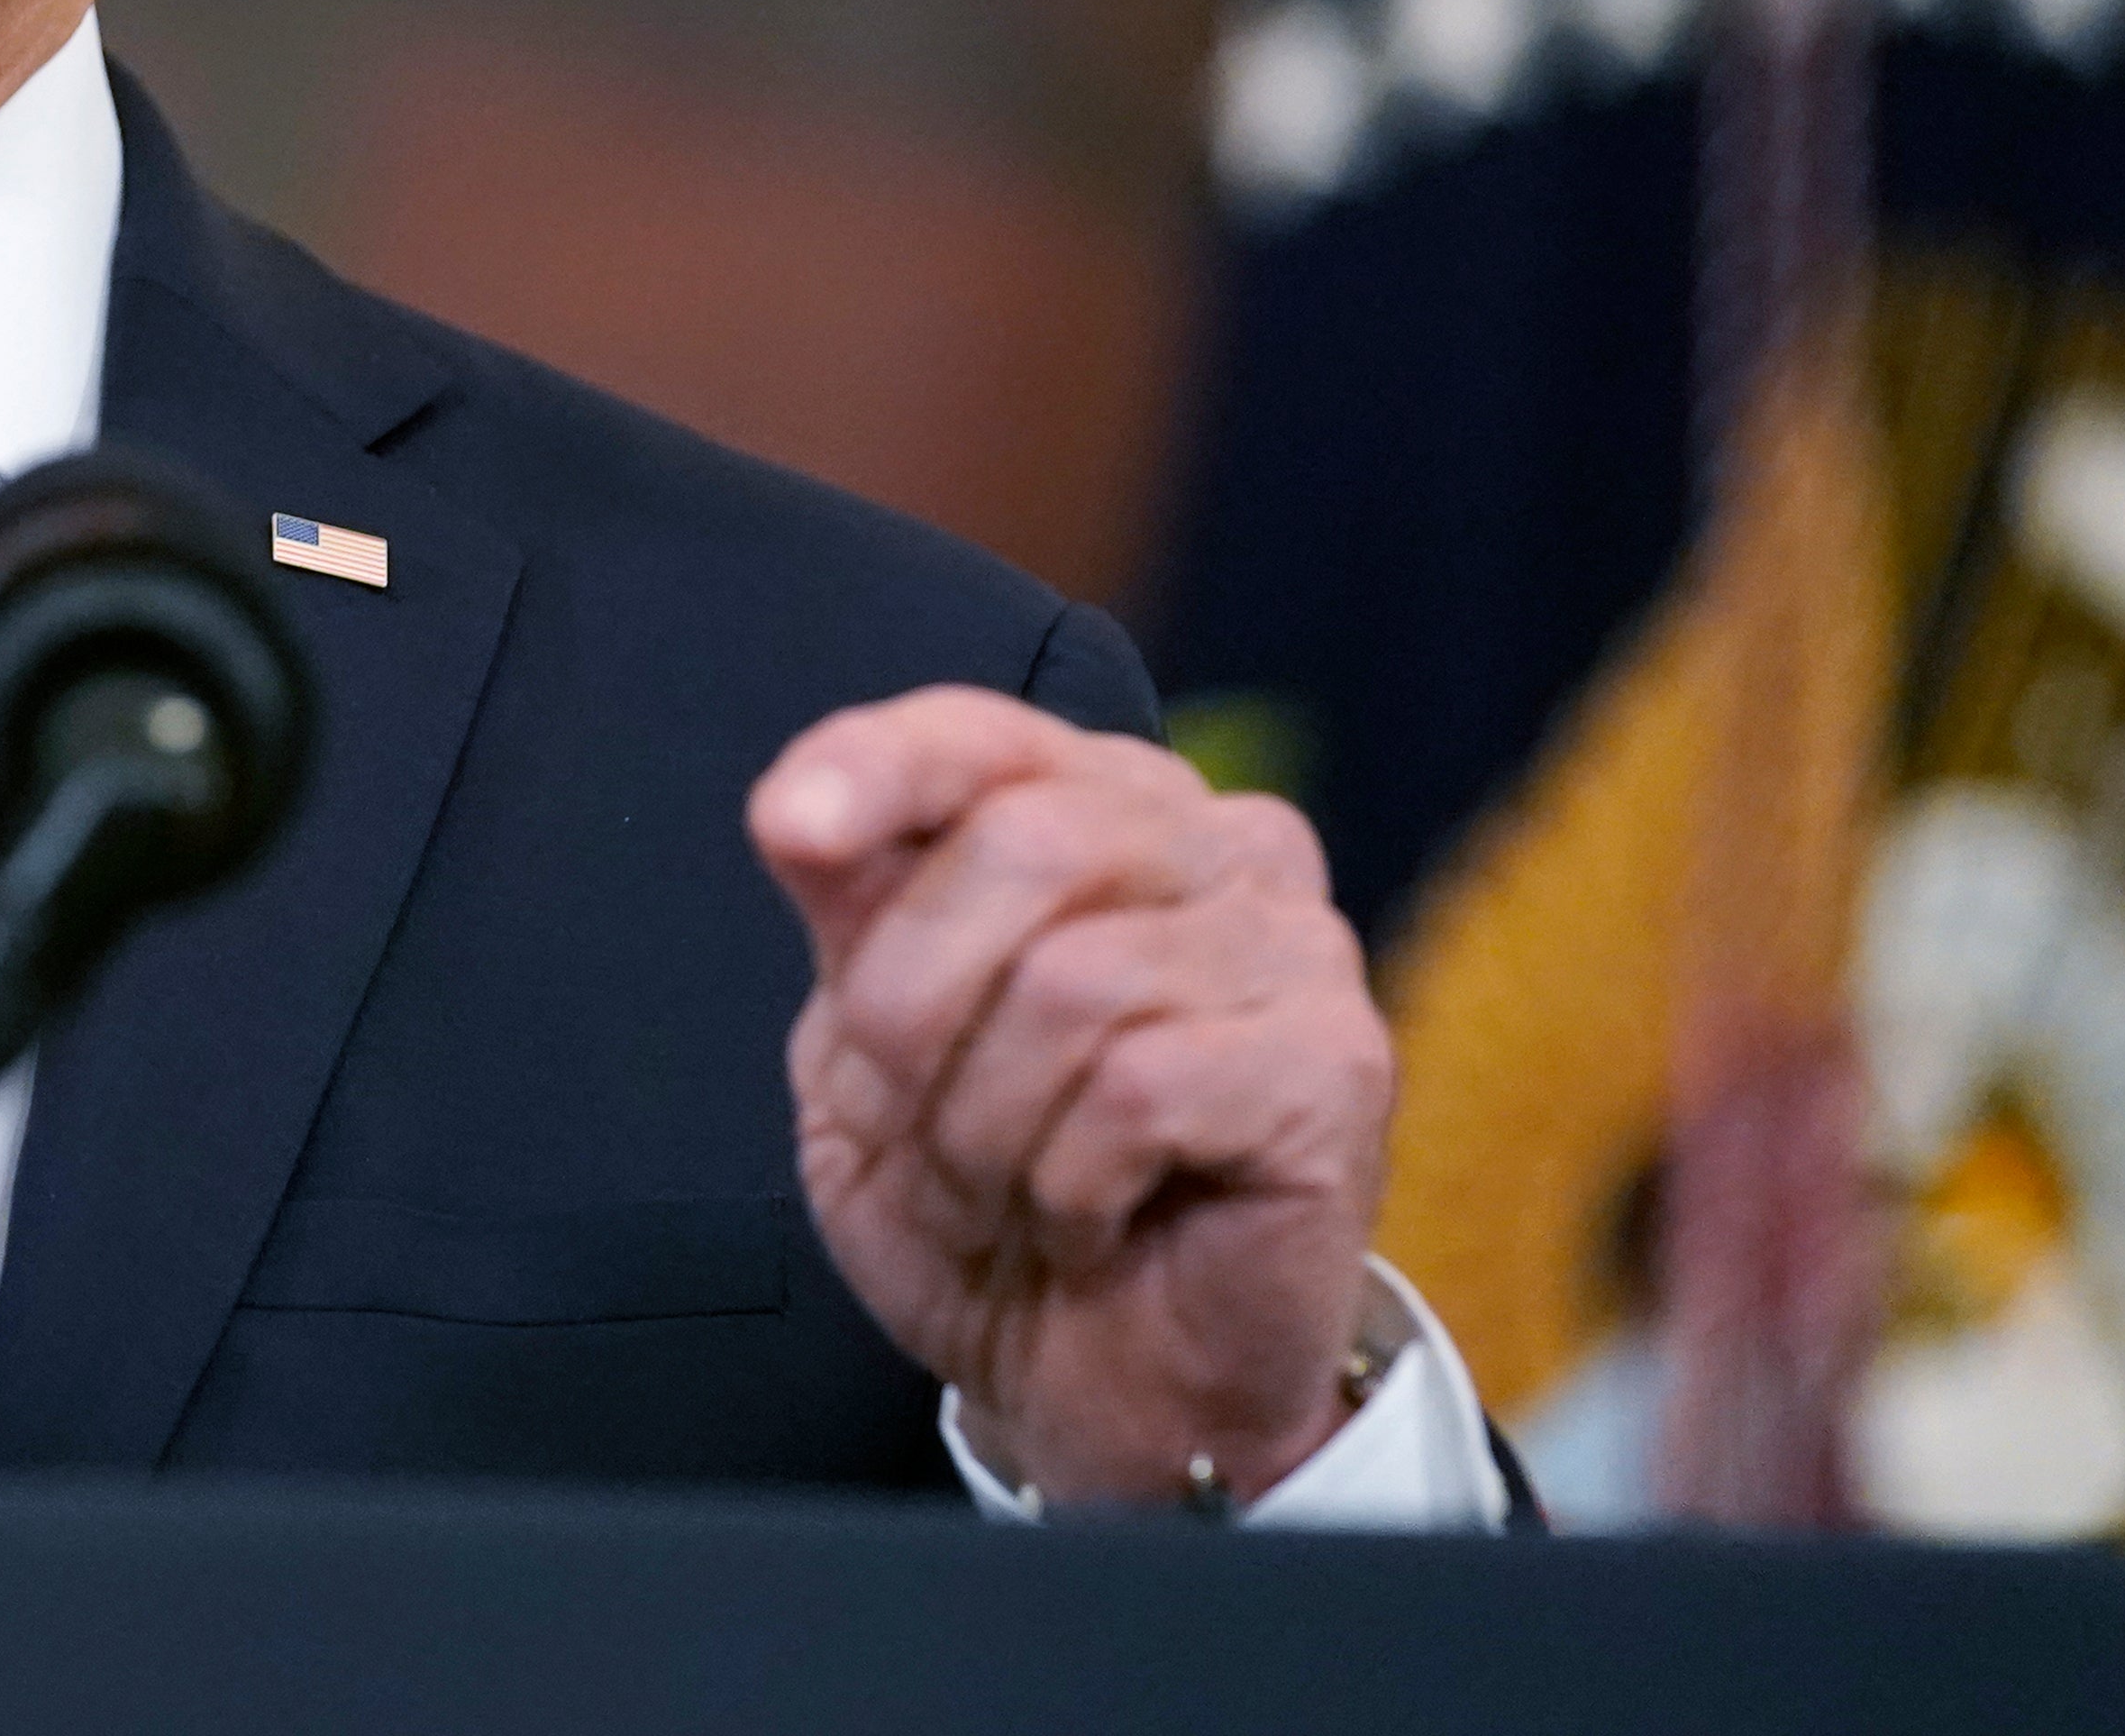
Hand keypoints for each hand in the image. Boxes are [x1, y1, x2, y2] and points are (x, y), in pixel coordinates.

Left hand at [746, 686, 1393, 1507]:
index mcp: (1103, 807)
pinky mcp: (1336, 1061)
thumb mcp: (870, 1046)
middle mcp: (1220, 844)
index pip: (983, 733)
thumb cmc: (991, 1202)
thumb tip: (798, 808)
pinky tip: (1091, 1222)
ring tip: (1000, 1194)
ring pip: (1073, 982)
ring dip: (982, 1125)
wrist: (1098, 1392)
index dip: (879, 765)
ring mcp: (1297, 945)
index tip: (788, 829)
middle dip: (910, 1008)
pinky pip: (1141, 1089)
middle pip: (1021, 845)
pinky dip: (1069, 1184)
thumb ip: (852, 911)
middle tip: (903, 1124)